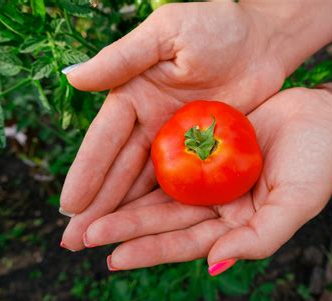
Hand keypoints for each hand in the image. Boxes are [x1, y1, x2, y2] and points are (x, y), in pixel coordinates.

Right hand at [59, 1, 295, 249]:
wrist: (262, 41)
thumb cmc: (216, 26)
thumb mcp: (166, 34)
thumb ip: (122, 58)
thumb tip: (72, 77)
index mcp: (132, 94)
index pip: (104, 141)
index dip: (87, 174)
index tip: (69, 207)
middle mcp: (148, 122)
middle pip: (118, 170)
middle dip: (97, 205)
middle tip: (74, 241)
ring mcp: (174, 139)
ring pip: (143, 183)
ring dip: (123, 213)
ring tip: (100, 243)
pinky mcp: (201, 151)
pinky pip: (177, 183)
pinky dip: (158, 206)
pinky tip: (144, 229)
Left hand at [81, 88, 331, 270]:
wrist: (324, 117)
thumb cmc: (318, 163)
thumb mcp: (296, 204)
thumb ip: (259, 238)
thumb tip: (215, 265)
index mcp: (235, 225)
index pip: (187, 243)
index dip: (151, 251)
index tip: (114, 257)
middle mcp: (217, 204)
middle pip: (164, 220)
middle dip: (124, 229)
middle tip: (82, 237)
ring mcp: (209, 175)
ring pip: (160, 192)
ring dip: (124, 201)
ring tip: (87, 213)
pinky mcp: (205, 145)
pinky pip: (170, 157)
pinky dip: (144, 165)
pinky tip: (115, 172)